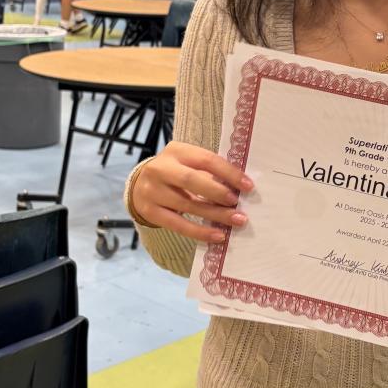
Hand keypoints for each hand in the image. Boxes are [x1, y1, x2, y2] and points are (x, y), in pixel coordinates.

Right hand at [129, 141, 252, 243]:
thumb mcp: (188, 164)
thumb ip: (209, 172)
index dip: (228, 173)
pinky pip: (178, 225)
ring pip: (187, 205)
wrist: (139, 186)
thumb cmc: (175, 174)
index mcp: (176, 151)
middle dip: (217, 192)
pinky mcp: (150, 212)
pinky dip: (200, 232)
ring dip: (215, 214)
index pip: (205, 160)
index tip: (248, 186)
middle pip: (191, 180)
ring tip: (236, 221)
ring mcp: (152, 191)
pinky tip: (218, 236)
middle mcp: (160, 168)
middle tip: (238, 203)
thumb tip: (240, 189)